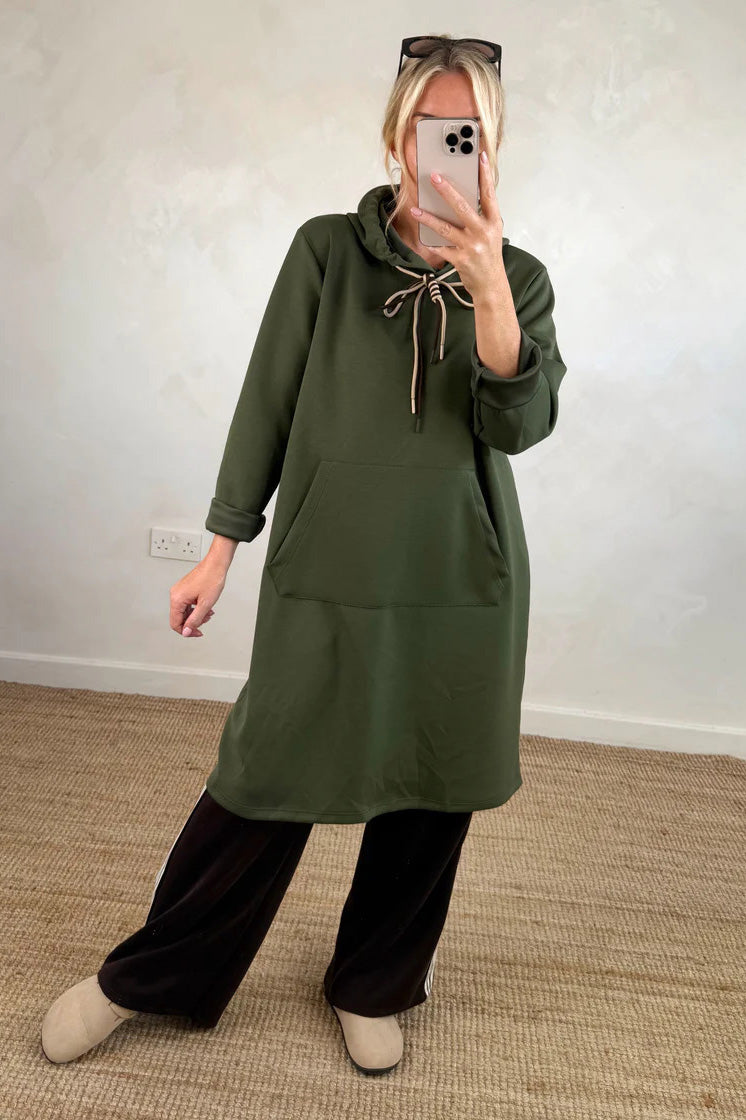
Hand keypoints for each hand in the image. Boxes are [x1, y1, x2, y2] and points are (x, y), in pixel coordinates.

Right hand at [170, 561, 224, 637]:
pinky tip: (206, 607)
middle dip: (193, 622)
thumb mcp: (205, 604)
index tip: (197, 633)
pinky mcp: (185, 589)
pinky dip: (196, 608)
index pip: (175, 623)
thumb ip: (195, 620)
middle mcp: (176, 594)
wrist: (216, 564)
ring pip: (185, 611)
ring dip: (196, 615)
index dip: (187, 631)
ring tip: (208, 613)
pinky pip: (187, 604)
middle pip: (180, 618)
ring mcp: (180, 591)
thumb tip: (187, 631)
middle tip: (205, 621)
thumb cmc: (212, 578)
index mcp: (177, 599)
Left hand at [411, 149, 504, 301]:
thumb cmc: (489, 256)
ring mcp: (471, 246)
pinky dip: (431, 242)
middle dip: (447, 191)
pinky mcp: (460, 259)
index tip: (479, 157)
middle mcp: (483, 232)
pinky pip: (441, 248)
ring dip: (428, 218)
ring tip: (416, 209)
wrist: (491, 285)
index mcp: (494, 222)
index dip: (485, 175)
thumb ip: (481, 216)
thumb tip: (461, 197)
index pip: (489, 194)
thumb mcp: (491, 233)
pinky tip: (421, 235)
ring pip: (446, 228)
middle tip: (434, 177)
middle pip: (463, 207)